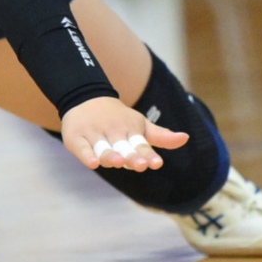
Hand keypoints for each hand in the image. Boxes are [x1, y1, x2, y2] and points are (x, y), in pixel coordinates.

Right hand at [59, 98, 188, 172]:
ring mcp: (94, 134)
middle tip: (140, 165)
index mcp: (130, 130)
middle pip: (123, 147)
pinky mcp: (76, 138)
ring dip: (111, 155)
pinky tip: (93, 163)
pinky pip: (82, 148)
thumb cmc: (118, 118)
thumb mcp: (140, 125)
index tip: (156, 163)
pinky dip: (87, 155)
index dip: (147, 155)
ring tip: (119, 162)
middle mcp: (113, 132)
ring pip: (103, 148)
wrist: (85, 96)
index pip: (140, 144)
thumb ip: (161, 136)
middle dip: (131, 157)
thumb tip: (186, 138)